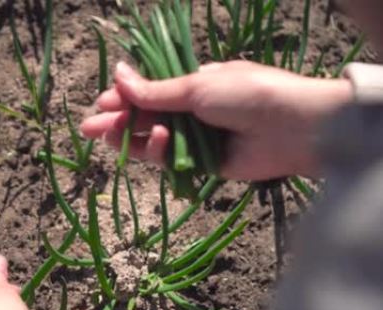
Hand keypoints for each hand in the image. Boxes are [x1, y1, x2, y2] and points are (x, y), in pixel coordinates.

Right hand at [80, 61, 352, 179]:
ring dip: (132, 138)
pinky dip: (159, 153)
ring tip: (107, 137)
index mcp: (194, 84)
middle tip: (88, 129)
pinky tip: (152, 142)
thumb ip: (155, 90)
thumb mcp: (196, 87)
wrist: (294, 128)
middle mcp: (194, 111)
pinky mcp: (204, 165)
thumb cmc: (247, 95)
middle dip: (119, 121)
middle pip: (148, 117)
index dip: (125, 98)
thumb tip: (118, 72)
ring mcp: (198, 138)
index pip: (151, 91)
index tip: (102, 103)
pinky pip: (173, 160)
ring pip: (156, 140)